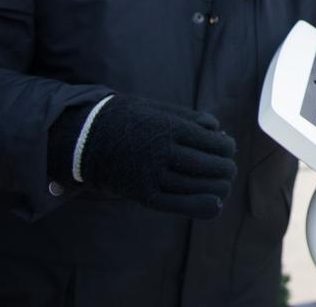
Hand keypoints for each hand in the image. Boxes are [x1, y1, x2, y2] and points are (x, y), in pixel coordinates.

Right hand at [60, 95, 236, 219]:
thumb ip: (192, 120)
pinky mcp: (143, 195)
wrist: (87, 138)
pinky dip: (201, 206)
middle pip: (212, 167)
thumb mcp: (160, 109)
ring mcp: (152, 175)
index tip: (226, 148)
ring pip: (199, 187)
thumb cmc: (130, 119)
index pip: (217, 145)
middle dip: (226, 169)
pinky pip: (179, 205)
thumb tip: (221, 134)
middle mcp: (163, 152)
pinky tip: (215, 204)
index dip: (228, 148)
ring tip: (221, 184)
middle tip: (226, 168)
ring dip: (218, 187)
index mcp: (171, 128)